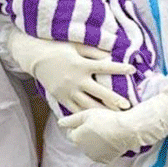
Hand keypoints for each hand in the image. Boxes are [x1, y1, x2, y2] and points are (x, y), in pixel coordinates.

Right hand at [7, 28, 134, 110]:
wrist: (35, 57)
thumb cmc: (57, 48)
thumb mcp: (75, 45)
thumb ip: (93, 51)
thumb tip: (111, 55)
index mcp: (81, 65)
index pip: (105, 67)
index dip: (119, 68)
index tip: (133, 70)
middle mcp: (76, 80)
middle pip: (99, 92)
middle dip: (115, 99)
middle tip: (128, 106)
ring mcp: (69, 91)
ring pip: (89, 105)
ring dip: (103, 111)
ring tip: (115, 118)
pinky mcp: (62, 98)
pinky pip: (75, 110)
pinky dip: (85, 116)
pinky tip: (95, 121)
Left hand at [59, 93, 167, 162]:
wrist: (127, 130)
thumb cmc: (106, 118)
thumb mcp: (86, 114)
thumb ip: (70, 120)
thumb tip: (59, 123)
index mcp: (77, 138)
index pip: (71, 133)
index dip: (78, 125)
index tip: (88, 120)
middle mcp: (83, 150)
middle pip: (81, 141)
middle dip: (85, 134)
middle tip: (97, 124)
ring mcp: (95, 157)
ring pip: (90, 148)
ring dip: (94, 141)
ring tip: (104, 130)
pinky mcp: (106, 160)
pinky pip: (101, 153)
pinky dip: (103, 148)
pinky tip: (110, 139)